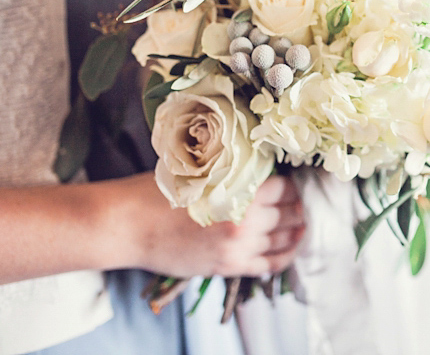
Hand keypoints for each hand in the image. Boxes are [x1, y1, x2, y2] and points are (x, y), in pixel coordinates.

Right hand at [119, 174, 305, 277]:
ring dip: (296, 229)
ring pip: (284, 239)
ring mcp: (237, 247)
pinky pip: (269, 265)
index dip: (290, 184)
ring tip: (301, 222)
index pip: (284, 187)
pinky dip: (285, 256)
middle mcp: (244, 221)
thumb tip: (258, 164)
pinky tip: (291, 247)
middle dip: (297, 205)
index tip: (290, 182)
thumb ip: (231, 170)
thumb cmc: (158, 192)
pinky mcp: (228, 266)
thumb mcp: (199, 169)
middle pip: (289, 213)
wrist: (128, 226)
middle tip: (298, 200)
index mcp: (238, 191)